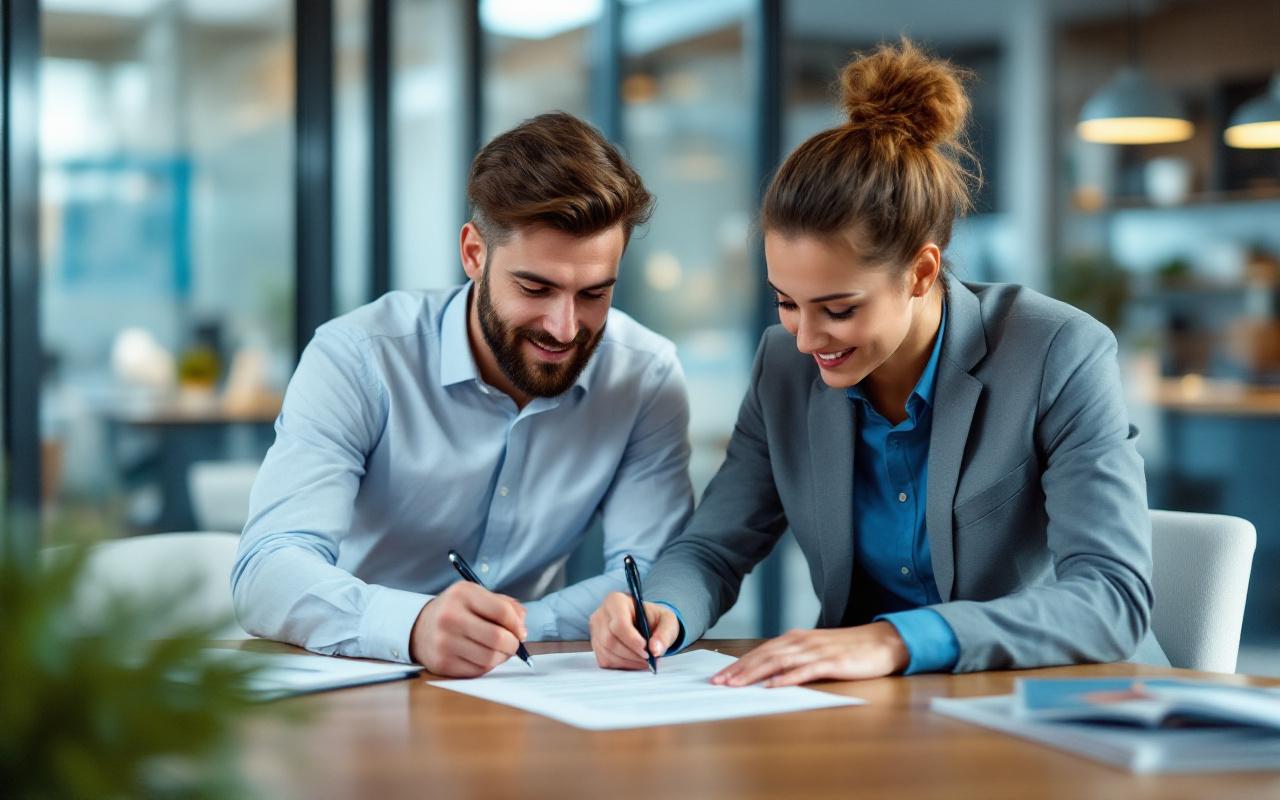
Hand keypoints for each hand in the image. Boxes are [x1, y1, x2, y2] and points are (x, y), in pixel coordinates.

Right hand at [410, 581, 526, 676]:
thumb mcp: (476, 596)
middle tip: (513, 644)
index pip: (502, 612)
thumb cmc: (457, 610)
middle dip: (513, 644)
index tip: (521, 631)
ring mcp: (444, 642)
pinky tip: (482, 656)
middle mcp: (450, 617)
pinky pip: (478, 670)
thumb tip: (522, 626)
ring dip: (501, 657)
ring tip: (498, 650)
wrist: (419, 627)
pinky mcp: (442, 663)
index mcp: (463, 594)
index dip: (517, 625)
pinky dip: (486, 666)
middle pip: (498, 638)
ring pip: (490, 658)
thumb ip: (504, 605)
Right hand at [588, 591, 679, 669]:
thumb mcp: (667, 621)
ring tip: (644, 661)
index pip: (619, 624)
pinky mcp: (595, 645)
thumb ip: (664, 634)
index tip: (647, 651)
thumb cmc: (654, 619)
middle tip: (649, 659)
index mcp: (616, 601)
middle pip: (610, 640)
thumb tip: (655, 650)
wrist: (645, 623)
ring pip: (607, 652)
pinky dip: (621, 665)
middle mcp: (601, 614)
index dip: (633, 641)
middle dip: (632, 654)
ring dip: (628, 662)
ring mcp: (595, 630)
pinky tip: (633, 660)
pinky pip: (604, 660)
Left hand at [711, 622, 909, 686]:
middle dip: (739, 670)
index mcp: (796, 638)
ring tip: (737, 684)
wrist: (882, 642)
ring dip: (755, 673)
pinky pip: (805, 671)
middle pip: (764, 655)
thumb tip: (768, 671)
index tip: (720, 676)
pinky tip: (773, 686)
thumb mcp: (816, 649)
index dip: (739, 663)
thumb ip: (794, 657)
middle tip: (719, 683)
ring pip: (779, 662)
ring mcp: (817, 651)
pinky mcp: (832, 662)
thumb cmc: (848, 648)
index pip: (761, 651)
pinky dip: (787, 678)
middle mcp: (802, 641)